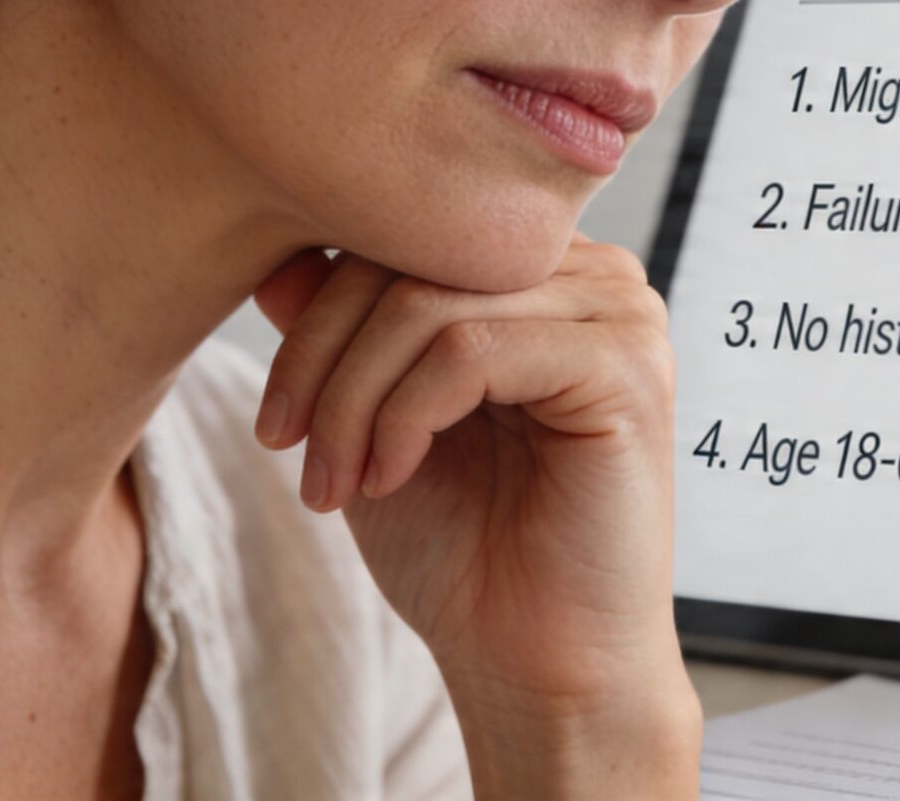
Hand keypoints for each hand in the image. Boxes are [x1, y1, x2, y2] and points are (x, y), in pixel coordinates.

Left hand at [250, 236, 700, 797]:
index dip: (314, 318)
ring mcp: (619, 313)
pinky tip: (392, 478)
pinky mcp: (626, 368)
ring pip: (429, 305)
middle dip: (322, 360)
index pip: (401, 232)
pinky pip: (472, 352)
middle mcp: (592, 273)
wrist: (538, 667)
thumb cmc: (466, 550)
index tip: (274, 423)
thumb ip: (341, 335)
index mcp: (540, 272)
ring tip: (335, 481)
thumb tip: (281, 256)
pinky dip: (405, 418)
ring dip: (353, 401)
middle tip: (289, 451)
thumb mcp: (373, 423)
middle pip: (409, 257)